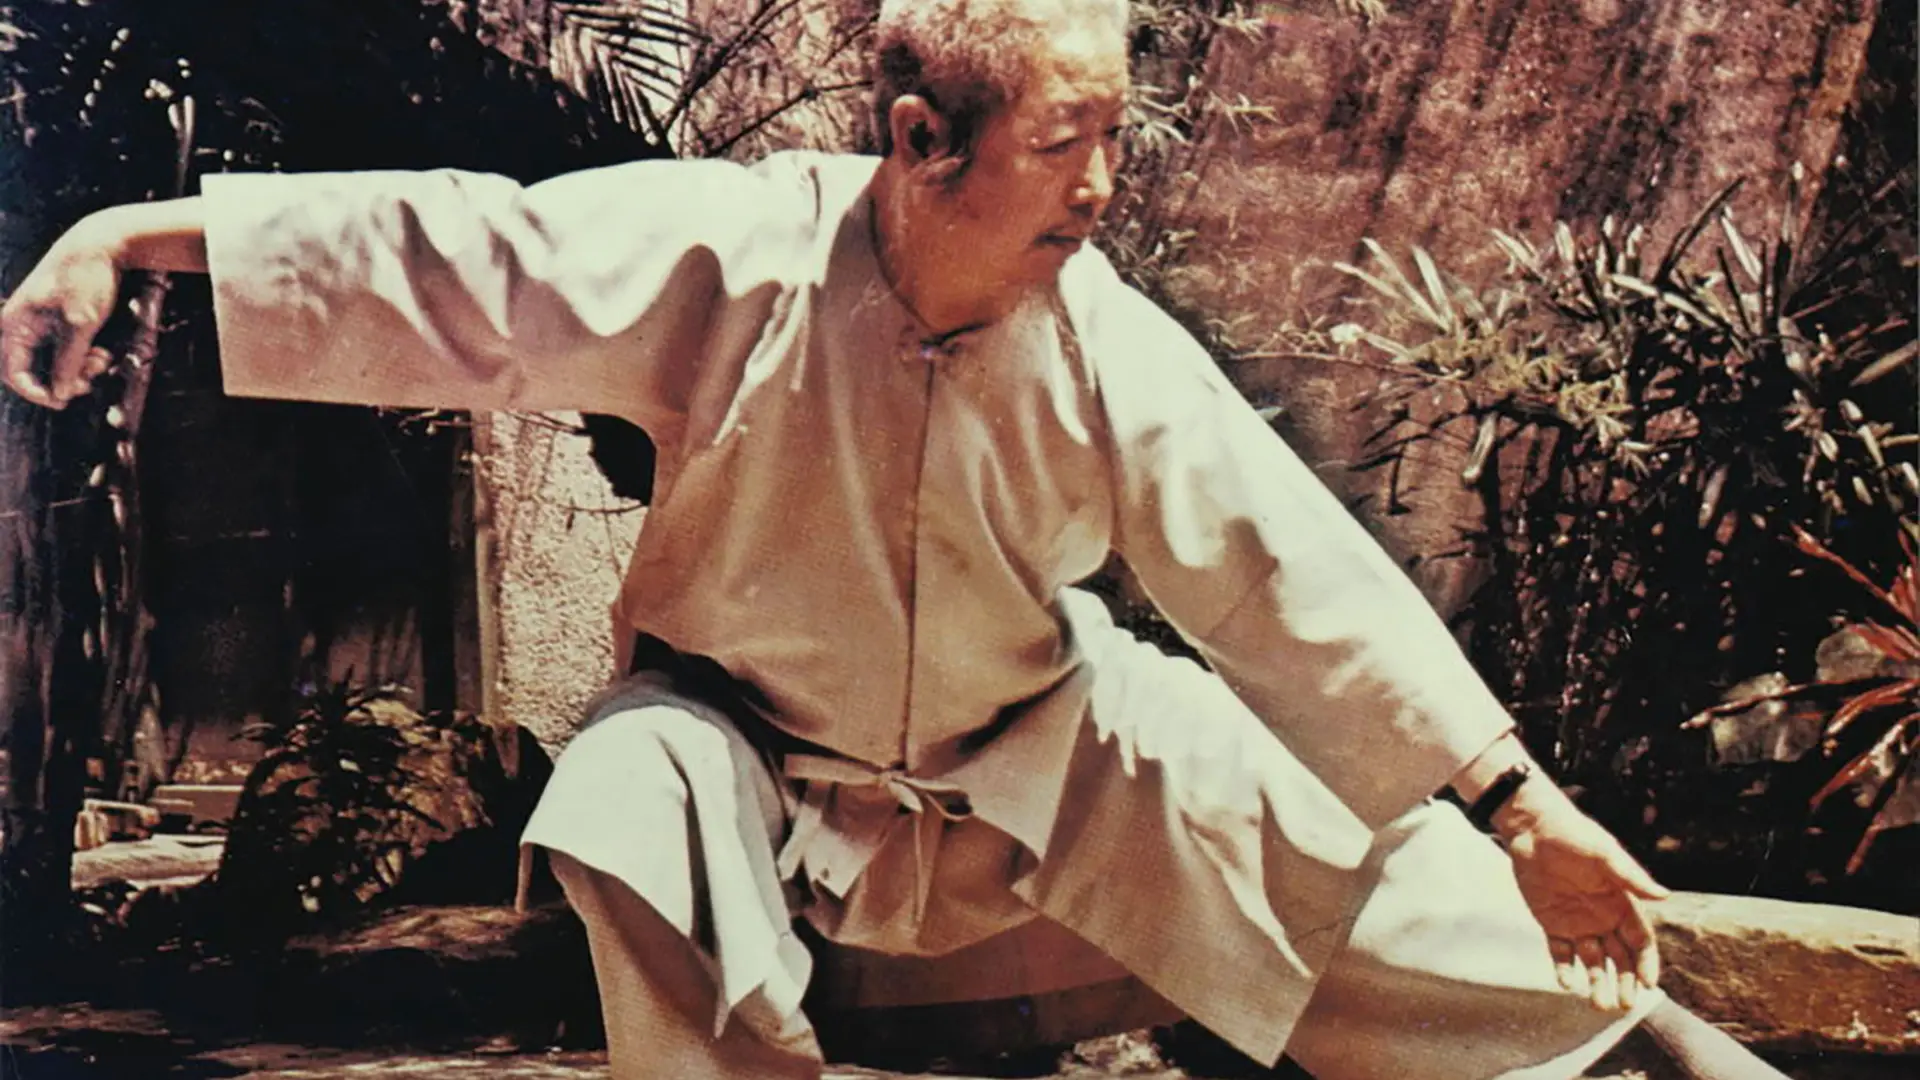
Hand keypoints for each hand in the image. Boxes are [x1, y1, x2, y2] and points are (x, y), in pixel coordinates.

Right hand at [2, 217, 124, 408]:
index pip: (14, 372)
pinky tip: (101, 354)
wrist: (101, 244)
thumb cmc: (85, 278)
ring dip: (78, 369)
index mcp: (14, 324)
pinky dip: (82, 357)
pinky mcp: (57, 322)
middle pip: (33, 371)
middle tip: (89, 382)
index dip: (37, 393)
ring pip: (53, 363)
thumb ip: (68, 361)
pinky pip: (64, 351)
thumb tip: (59, 393)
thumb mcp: (80, 324)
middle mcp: (21, 325)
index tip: (63, 401)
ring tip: (102, 361)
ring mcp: (39, 324)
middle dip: (62, 381)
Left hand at [1494, 784, 1670, 1011]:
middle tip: (1625, 1005)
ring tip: (1599, 1005)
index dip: (1646, 963)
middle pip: (1620, 958)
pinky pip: (1560, 953)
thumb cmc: (1575, 836)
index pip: (1641, 941)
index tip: (1648, 984)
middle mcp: (1603, 918)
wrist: (1533, 829)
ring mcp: (1577, 923)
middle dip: (1625, 982)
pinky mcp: (1551, 923)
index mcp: (1622, 903)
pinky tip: (1567, 983)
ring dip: (1597, 983)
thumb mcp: (1605, 854)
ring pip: (1592, 962)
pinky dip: (1564, 969)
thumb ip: (1631, 877)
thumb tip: (1665, 895)